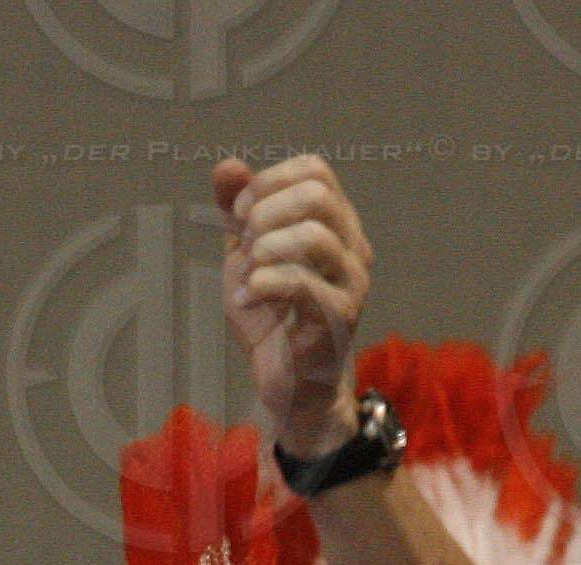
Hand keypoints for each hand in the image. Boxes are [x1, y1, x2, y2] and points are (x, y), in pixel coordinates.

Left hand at [213, 154, 369, 460]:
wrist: (288, 383)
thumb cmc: (272, 318)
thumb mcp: (243, 256)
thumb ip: (235, 209)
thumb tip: (227, 165)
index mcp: (335, 223)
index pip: (315, 171)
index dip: (268, 182)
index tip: (237, 215)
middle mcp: (352, 246)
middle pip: (316, 196)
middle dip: (265, 214)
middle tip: (244, 246)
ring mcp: (352, 282)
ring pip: (314, 236)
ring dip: (265, 251)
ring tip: (248, 276)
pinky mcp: (340, 318)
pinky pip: (304, 284)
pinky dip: (264, 285)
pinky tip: (248, 299)